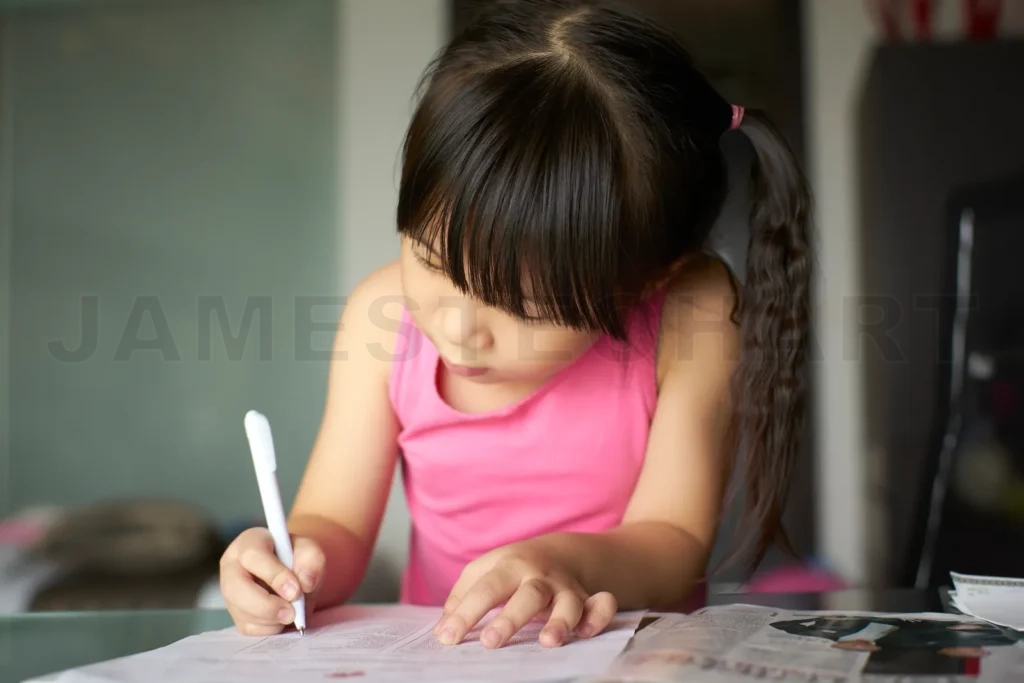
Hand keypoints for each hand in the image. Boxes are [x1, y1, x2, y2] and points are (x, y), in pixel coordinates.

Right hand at [219, 527, 324, 634]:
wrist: (293, 575)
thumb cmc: (296, 558)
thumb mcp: (309, 551)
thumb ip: (312, 560)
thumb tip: (305, 582)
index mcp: (249, 542)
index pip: (253, 556)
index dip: (274, 575)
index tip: (295, 591)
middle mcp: (232, 566)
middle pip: (236, 588)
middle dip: (266, 605)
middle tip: (292, 613)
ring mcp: (230, 592)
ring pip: (241, 612)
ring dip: (271, 619)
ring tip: (292, 613)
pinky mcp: (235, 614)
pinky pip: (247, 627)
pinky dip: (269, 628)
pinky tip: (281, 619)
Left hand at [434, 542, 616, 648]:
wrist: (561, 552)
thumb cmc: (513, 569)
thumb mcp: (485, 571)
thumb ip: (462, 598)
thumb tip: (444, 630)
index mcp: (510, 566)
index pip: (486, 589)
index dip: (466, 614)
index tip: (447, 638)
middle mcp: (540, 577)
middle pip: (528, 594)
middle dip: (510, 618)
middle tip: (491, 643)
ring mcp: (567, 589)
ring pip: (569, 603)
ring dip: (561, 621)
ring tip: (548, 642)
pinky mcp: (589, 600)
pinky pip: (603, 605)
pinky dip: (600, 616)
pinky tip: (588, 633)